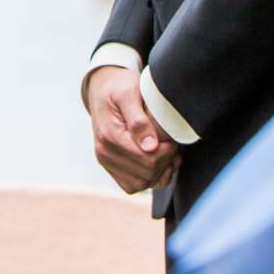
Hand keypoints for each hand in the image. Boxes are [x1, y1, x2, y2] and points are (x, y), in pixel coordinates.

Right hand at [86, 65, 178, 193]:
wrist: (102, 88)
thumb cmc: (119, 88)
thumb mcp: (129, 93)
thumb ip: (139, 119)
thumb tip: (150, 147)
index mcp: (110, 135)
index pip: (148, 160)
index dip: (167, 152)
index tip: (170, 137)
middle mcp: (104, 152)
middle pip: (147, 175)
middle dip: (166, 162)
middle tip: (171, 144)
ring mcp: (106, 161)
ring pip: (142, 184)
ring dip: (159, 172)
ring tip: (165, 153)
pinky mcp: (111, 167)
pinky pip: (134, 185)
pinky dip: (149, 178)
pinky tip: (155, 161)